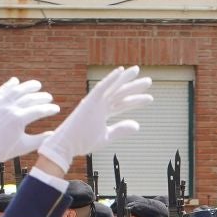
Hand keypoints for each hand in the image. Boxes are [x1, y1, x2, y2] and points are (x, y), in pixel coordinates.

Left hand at [0, 77, 59, 171]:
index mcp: (19, 120)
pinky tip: (16, 81)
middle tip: (49, 97)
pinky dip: (9, 84)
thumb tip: (54, 134)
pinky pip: (2, 90)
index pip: (38, 111)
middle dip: (41, 97)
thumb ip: (41, 139)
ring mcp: (0, 104)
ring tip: (37, 84)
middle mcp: (10, 109)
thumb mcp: (25, 146)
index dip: (49, 109)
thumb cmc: (5, 149)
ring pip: (16, 90)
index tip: (57, 109)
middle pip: (29, 98)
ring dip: (28, 86)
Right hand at [34, 66, 151, 174]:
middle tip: (149, 81)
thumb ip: (121, 129)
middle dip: (134, 86)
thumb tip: (138, 125)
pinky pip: (101, 88)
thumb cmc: (83, 141)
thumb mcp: (107, 136)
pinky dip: (110, 79)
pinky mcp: (89, 101)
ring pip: (113, 88)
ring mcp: (95, 102)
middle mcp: (100, 104)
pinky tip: (120, 71)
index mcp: (103, 112)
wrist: (67, 145)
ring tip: (138, 71)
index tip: (149, 98)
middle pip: (120, 93)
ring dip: (125, 79)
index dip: (136, 100)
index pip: (122, 103)